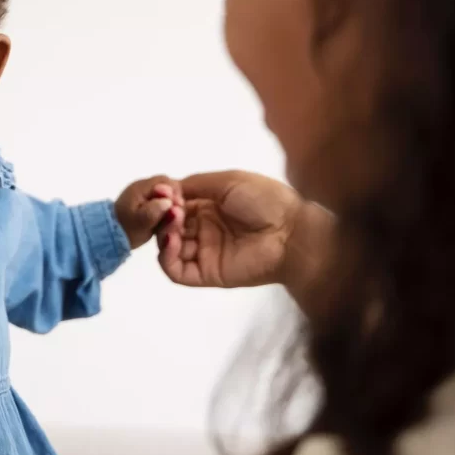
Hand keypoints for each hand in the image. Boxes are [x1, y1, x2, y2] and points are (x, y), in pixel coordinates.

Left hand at [114, 176, 184, 249]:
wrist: (112, 237)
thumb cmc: (126, 229)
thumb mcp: (140, 222)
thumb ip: (154, 210)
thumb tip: (168, 201)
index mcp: (140, 187)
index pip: (164, 181)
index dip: (175, 192)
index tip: (178, 207)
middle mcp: (144, 187)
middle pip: (168, 186)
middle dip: (175, 199)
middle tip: (177, 215)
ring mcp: (146, 195)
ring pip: (167, 195)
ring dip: (173, 206)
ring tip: (173, 220)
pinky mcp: (148, 203)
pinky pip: (163, 202)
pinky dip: (169, 210)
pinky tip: (169, 221)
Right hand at [157, 170, 312, 288]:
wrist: (292, 232)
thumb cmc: (265, 200)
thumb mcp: (229, 180)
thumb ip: (195, 184)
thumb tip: (166, 189)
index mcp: (209, 206)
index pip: (175, 205)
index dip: (165, 199)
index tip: (164, 192)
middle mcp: (203, 229)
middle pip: (167, 226)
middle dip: (161, 216)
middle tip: (168, 208)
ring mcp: (203, 252)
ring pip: (167, 247)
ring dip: (162, 234)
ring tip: (173, 223)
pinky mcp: (205, 273)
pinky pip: (175, 270)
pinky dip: (166, 256)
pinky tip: (172, 240)